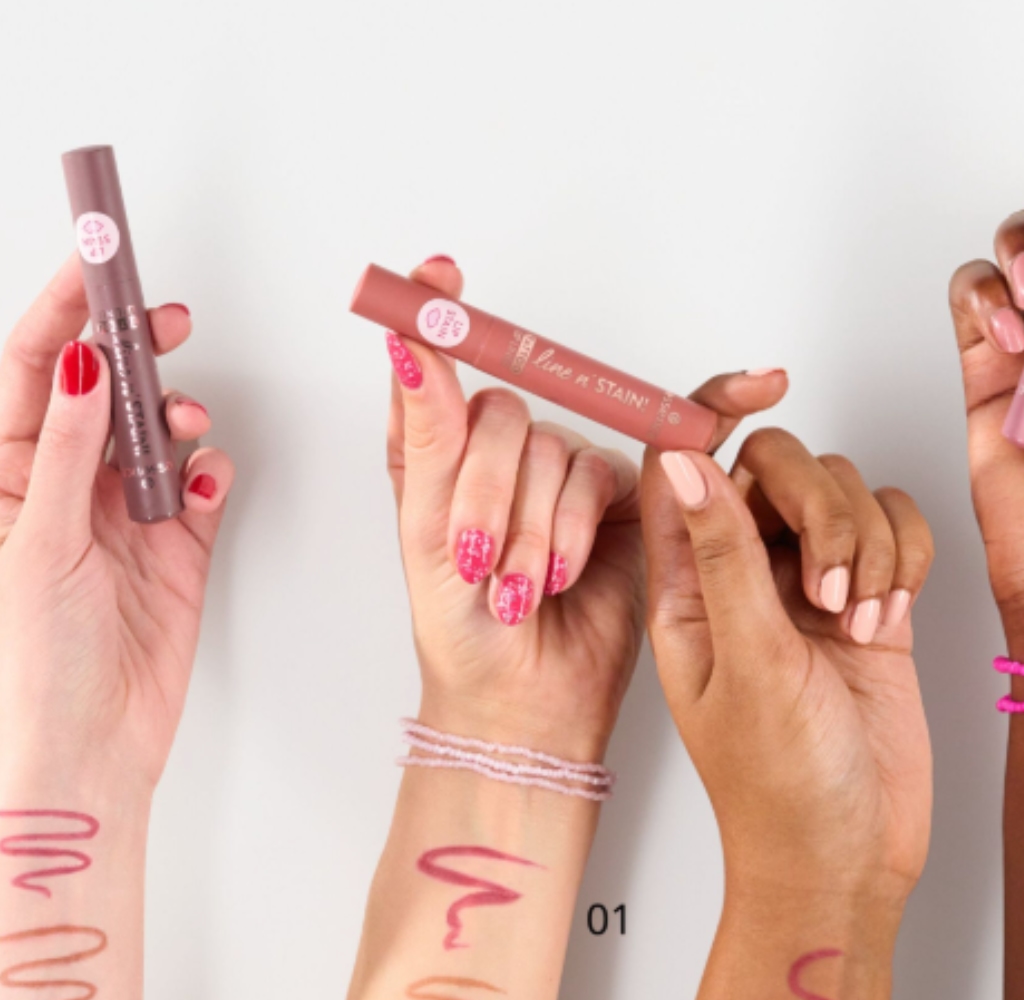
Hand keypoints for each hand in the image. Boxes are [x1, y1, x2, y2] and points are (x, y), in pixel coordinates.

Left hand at [0, 257, 233, 794]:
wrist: (92, 748)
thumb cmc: (39, 662)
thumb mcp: (38, 543)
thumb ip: (70, 452)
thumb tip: (86, 367)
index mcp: (9, 479)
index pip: (39, 373)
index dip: (64, 312)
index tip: (94, 263)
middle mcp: (68, 490)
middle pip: (104, 392)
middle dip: (134, 349)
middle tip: (165, 318)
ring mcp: (126, 519)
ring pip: (159, 435)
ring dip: (177, 417)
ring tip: (185, 426)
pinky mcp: (178, 551)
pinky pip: (203, 490)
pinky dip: (212, 477)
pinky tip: (206, 486)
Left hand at [385, 259, 647, 759]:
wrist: (521, 701)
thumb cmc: (459, 632)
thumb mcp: (424, 532)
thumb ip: (425, 432)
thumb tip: (409, 341)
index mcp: (438, 454)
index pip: (438, 365)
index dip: (437, 314)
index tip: (436, 274)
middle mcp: (499, 454)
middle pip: (502, 414)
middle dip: (486, 495)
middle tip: (476, 561)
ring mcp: (558, 472)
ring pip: (552, 450)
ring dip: (532, 528)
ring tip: (518, 588)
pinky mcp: (614, 497)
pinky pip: (600, 476)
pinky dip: (574, 527)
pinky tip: (562, 574)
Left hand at [644, 378, 933, 901]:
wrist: (849, 857)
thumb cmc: (780, 787)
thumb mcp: (747, 664)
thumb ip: (720, 556)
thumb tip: (681, 460)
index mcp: (684, 587)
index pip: (681, 465)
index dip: (713, 411)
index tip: (765, 384)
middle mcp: (739, 576)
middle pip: (775, 466)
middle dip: (818, 509)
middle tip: (827, 590)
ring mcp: (804, 587)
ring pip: (840, 492)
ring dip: (863, 544)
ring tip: (857, 623)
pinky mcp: (866, 601)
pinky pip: (891, 527)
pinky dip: (902, 558)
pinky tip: (889, 619)